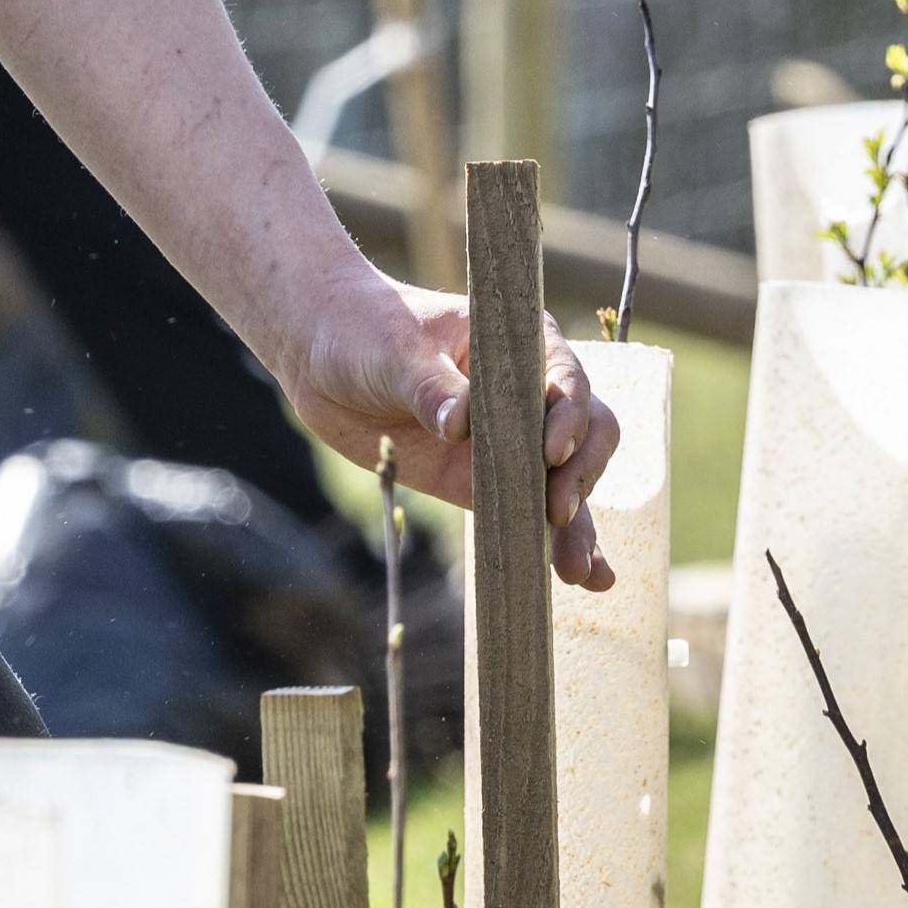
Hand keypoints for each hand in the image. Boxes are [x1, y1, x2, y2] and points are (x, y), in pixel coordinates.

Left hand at [274, 269, 617, 590]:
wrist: (320, 354)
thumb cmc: (367, 331)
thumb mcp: (396, 353)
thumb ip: (432, 388)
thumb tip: (460, 426)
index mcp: (521, 346)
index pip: (567, 380)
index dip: (569, 417)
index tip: (550, 454)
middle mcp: (528, 394)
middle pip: (586, 432)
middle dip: (581, 475)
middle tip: (558, 514)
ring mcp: (509, 442)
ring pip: (564, 481)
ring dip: (580, 524)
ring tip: (580, 570)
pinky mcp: (480, 482)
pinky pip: (526, 513)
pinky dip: (554, 543)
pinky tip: (581, 576)